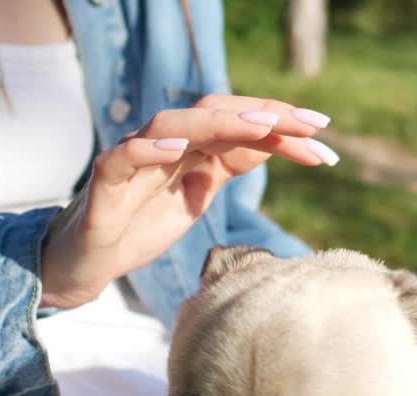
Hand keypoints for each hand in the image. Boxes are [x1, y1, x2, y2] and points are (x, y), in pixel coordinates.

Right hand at [40, 95, 336, 308]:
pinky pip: (123, 156)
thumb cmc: (143, 224)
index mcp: (191, 147)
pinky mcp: (105, 182)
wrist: (90, 261)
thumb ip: (229, 165)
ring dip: (218, 122)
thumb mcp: (197, 195)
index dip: (282, 123)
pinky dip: (149, 148)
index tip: (325, 133)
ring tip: (260, 125)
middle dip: (265, 115)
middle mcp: (164, 143)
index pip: (240, 122)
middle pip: (214, 113)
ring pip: (173, 125)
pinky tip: (178, 147)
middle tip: (310, 125)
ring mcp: (134, 158)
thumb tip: (276, 142)